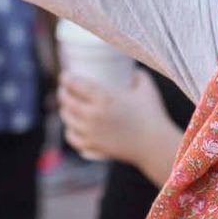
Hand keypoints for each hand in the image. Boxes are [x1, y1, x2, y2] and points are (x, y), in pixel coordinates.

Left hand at [57, 68, 180, 179]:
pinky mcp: (93, 147)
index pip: (75, 84)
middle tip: (65, 89)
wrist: (154, 144)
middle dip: (63, 92)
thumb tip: (132, 71)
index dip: (66, 78)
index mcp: (103, 98)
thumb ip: (138, 75)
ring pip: (67, 119)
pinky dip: (70, 131)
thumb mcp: (146, 87)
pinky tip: (71, 127)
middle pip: (67, 101)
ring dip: (64, 110)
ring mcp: (90, 133)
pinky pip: (72, 138)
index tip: (65, 75)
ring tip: (66, 106)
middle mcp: (92, 115)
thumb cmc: (152, 114)